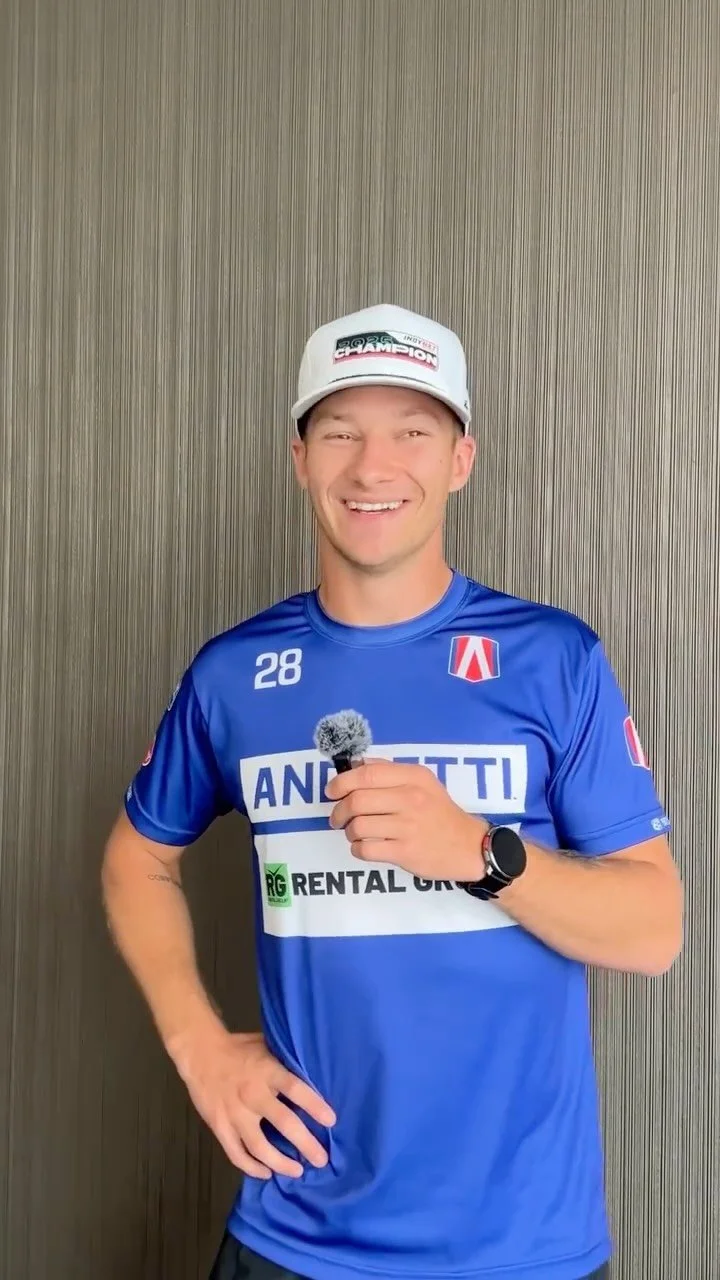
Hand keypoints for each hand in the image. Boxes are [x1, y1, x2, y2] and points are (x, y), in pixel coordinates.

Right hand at [172, 1026, 335, 1178]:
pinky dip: (252, 1168)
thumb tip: (312, 1073)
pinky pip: (236, 1154)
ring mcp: (235, 1114)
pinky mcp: (219, 1127)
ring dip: (280, 1163)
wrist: (200, 1053)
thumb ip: (284, 1062)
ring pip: (260, 1147)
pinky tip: (266, 1173)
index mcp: (267, 1072)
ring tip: (297, 1171)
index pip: (295, 1089)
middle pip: (284, 1123)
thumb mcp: (265, 1046)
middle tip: (321, 1159)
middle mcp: (253, 1094)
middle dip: (305, 1143)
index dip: (314, 1105)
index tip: (331, 1121)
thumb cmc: (239, 1048)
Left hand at [326, 759, 486, 881]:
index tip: (331, 791)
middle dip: (339, 811)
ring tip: (355, 833)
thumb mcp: (423, 782)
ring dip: (349, 832)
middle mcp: (410, 799)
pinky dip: (358, 849)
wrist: (469, 846)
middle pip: (357, 801)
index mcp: (413, 777)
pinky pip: (366, 850)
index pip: (367, 773)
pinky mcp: (405, 852)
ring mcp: (408, 827)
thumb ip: (390, 770)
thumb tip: (357, 763)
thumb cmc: (441, 812)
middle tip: (337, 818)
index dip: (341, 782)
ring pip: (358, 826)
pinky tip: (365, 847)